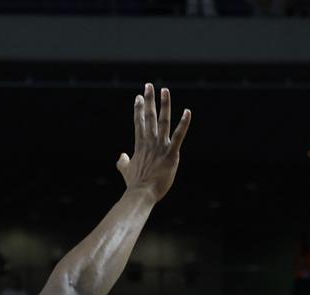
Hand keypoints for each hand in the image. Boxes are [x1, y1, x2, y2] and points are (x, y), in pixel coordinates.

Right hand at [117, 84, 191, 200]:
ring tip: (165, 90)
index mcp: (140, 145)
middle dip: (149, 100)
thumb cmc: (134, 184)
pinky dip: (184, 124)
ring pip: (163, 121)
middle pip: (149, 116)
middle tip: (149, 86)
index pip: (139, 122)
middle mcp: (150, 142)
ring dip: (164, 105)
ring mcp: (161, 147)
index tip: (139, 97)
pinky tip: (187, 112)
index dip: (139, 109)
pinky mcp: (171, 154)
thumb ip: (122, 162)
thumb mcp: (125, 170)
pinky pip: (179, 136)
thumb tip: (121, 156)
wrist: (141, 194)